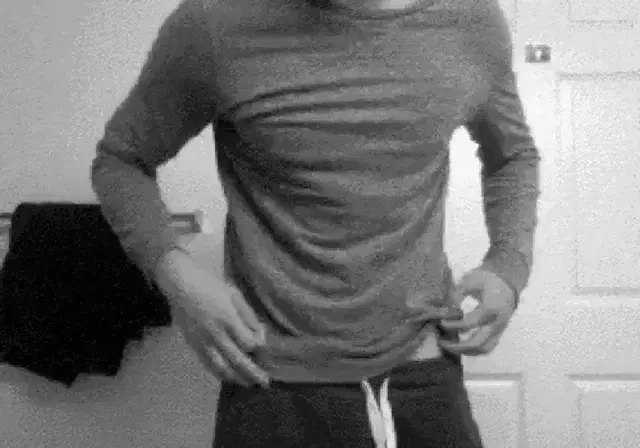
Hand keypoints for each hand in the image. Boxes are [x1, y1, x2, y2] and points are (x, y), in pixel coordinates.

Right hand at [155, 248, 269, 386]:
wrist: (181, 286)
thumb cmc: (211, 287)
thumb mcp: (235, 295)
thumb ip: (249, 316)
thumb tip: (260, 336)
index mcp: (227, 318)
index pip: (248, 343)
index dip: (258, 347)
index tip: (262, 346)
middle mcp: (215, 333)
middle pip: (237, 360)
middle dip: (253, 373)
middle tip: (265, 382)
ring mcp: (202, 342)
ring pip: (222, 368)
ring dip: (237, 378)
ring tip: (249, 383)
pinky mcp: (193, 346)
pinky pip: (208, 365)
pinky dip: (221, 374)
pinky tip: (230, 378)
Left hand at [438, 268, 515, 355]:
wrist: (507, 282)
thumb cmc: (487, 279)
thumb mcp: (471, 279)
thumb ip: (458, 293)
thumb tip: (446, 308)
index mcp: (492, 307)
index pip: (472, 322)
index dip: (455, 325)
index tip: (441, 322)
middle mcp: (497, 322)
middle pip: (478, 342)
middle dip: (457, 346)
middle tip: (442, 342)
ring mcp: (499, 329)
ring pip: (484, 349)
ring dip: (465, 351)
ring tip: (449, 346)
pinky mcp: (498, 333)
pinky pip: (487, 347)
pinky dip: (472, 350)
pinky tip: (459, 345)